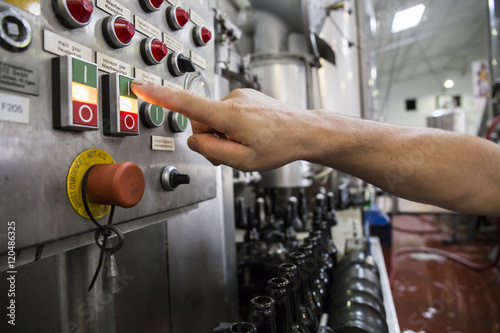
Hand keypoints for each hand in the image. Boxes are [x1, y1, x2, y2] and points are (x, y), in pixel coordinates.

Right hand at [131, 81, 313, 170]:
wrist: (303, 131)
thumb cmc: (279, 145)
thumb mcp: (243, 161)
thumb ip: (212, 152)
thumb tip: (194, 141)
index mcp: (228, 115)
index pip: (186, 104)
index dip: (160, 96)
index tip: (140, 86)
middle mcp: (232, 100)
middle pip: (201, 121)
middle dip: (209, 139)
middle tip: (230, 153)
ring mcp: (239, 96)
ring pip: (214, 119)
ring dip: (222, 134)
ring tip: (244, 144)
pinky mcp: (244, 97)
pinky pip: (225, 113)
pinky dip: (229, 126)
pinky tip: (248, 135)